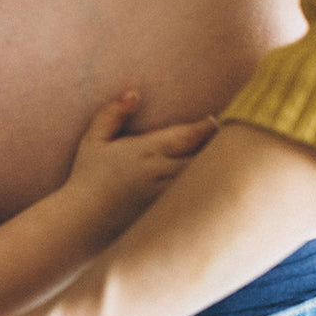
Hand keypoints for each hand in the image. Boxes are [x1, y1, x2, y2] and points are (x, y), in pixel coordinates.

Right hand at [67, 91, 216, 240]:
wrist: (82, 221)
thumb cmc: (87, 178)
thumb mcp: (93, 141)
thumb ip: (112, 114)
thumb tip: (134, 94)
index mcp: (146, 151)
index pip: (189, 135)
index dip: (208, 126)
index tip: (216, 120)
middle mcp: (160, 173)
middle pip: (206, 157)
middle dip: (221, 147)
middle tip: (233, 139)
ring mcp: (166, 196)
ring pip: (205, 180)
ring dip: (217, 170)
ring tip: (229, 163)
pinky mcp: (167, 215)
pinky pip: (197, 201)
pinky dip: (208, 193)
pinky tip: (211, 189)